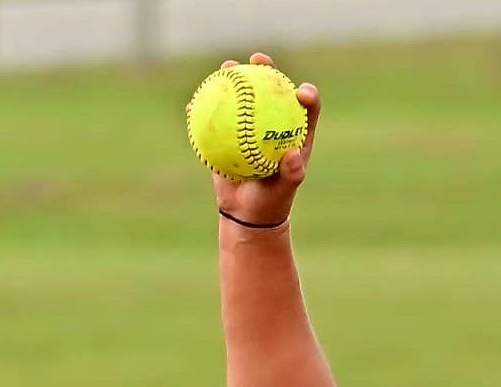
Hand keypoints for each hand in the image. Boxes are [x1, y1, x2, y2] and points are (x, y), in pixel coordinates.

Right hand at [211, 53, 319, 228]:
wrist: (248, 213)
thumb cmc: (272, 202)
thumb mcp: (284, 191)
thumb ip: (292, 174)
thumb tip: (294, 155)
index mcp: (294, 132)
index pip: (306, 107)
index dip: (307, 94)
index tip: (300, 93)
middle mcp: (273, 123)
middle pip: (271, 89)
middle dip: (267, 68)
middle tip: (259, 60)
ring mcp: (249, 125)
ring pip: (241, 95)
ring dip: (233, 76)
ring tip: (226, 68)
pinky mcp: (228, 132)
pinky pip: (215, 117)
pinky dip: (204, 108)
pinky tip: (193, 103)